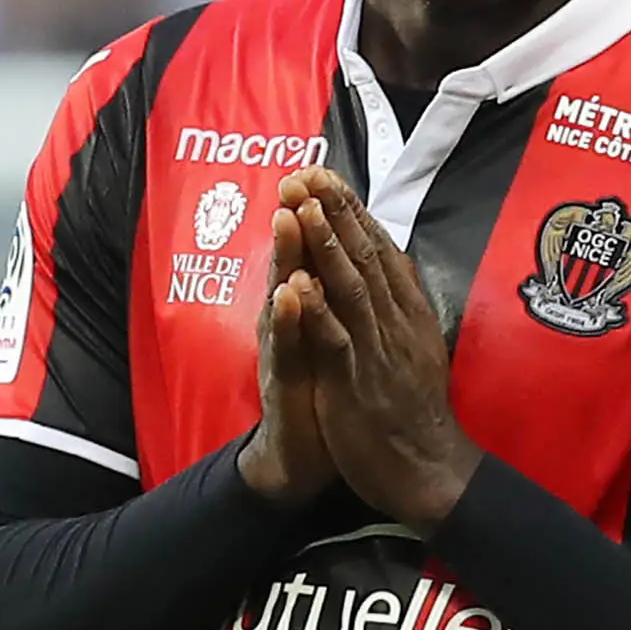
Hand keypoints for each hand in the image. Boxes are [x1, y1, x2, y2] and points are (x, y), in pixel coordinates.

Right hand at [236, 192, 334, 507]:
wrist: (299, 459)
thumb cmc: (323, 397)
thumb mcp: (335, 341)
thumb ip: (335, 300)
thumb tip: (346, 258)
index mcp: (313, 310)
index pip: (315, 254)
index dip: (321, 214)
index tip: (323, 170)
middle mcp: (293, 323)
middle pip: (296, 262)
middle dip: (299, 219)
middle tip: (296, 177)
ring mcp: (285, 350)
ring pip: (286, 297)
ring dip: (286, 256)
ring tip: (286, 218)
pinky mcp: (284, 383)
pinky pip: (286, 347)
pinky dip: (289, 320)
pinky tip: (288, 294)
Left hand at [283, 170, 482, 533]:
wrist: (429, 471)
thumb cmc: (411, 409)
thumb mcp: (411, 345)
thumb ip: (398, 304)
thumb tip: (388, 263)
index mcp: (405, 312)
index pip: (379, 249)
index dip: (352, 210)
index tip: (326, 173)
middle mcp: (395, 322)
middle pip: (365, 256)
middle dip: (335, 211)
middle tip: (309, 170)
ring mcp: (378, 350)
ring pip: (351, 288)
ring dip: (327, 245)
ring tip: (306, 206)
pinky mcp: (358, 382)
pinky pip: (337, 341)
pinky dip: (318, 310)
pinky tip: (298, 284)